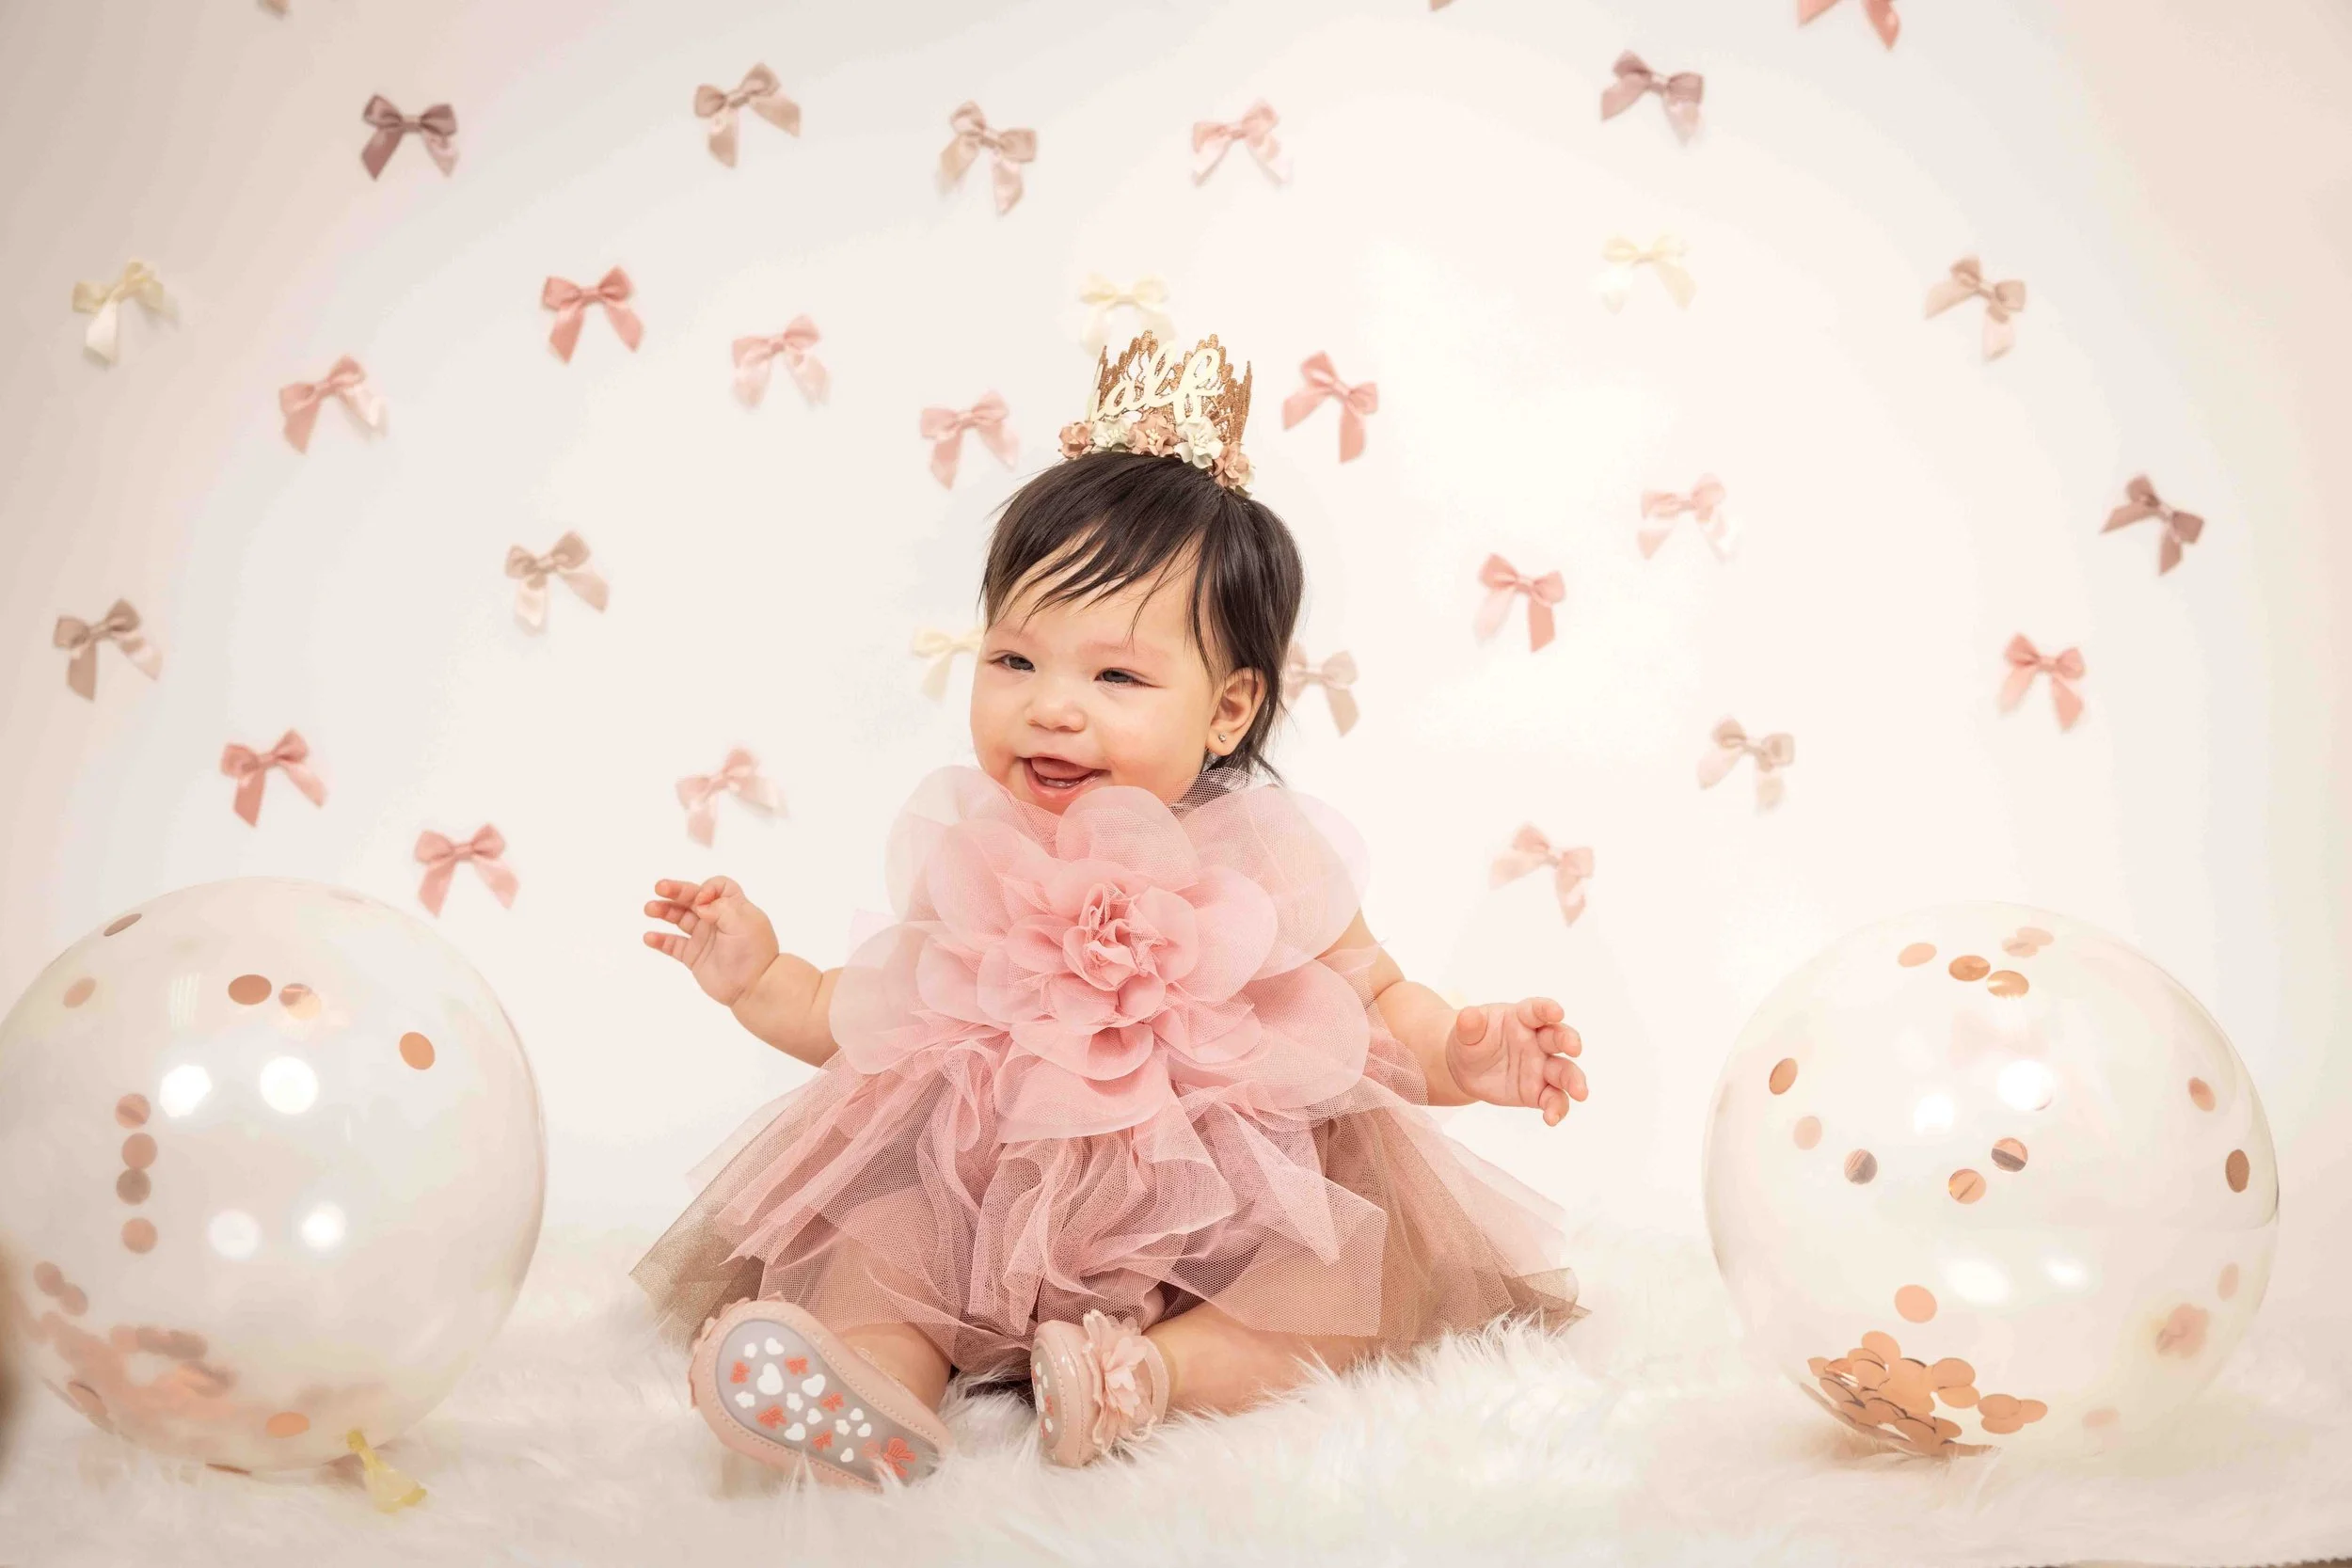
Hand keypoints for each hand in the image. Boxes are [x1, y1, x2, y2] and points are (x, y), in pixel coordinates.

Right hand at [642, 876, 779, 1006]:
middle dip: (676, 891)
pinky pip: (673, 944)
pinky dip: (660, 940)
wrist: (754, 987)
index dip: (707, 888)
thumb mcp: (743, 922)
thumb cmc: (754, 952)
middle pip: (693, 898)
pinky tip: (649, 937)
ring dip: (664, 911)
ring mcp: (704, 937)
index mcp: (733, 907)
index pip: (717, 887)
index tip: (702, 901)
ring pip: (679, 918)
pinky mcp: (694, 956)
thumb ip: (720, 908)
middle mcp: (717, 919)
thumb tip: (699, 904)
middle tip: (659, 888)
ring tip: (650, 909)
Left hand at [1443, 999, 1587, 1124]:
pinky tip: (1551, 1118)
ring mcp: (1541, 1067)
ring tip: (1580, 1093)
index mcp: (1521, 1018)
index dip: (1547, 1009)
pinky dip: (1557, 1108)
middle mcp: (1537, 1041)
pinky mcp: (1539, 1091)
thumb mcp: (1465, 1031)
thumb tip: (1467, 1016)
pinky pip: (1553, 1099)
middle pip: (1558, 1038)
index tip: (1556, 1011)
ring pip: (1564, 1072)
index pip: (1537, 1010)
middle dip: (1569, 1041)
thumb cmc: (1471, 1041)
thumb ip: (1469, 1024)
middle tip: (1575, 1048)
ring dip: (1574, 1081)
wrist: (1466, 1069)